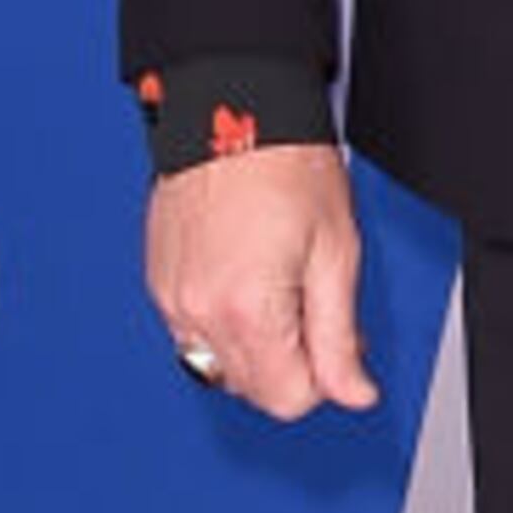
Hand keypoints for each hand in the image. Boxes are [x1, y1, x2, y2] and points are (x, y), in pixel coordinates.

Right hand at [144, 142, 376, 423]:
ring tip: (280, 288)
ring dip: (256, 347)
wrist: (233, 112)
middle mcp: (198, 313)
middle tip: (314, 306)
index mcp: (248, 311)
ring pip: (220, 367)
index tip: (340, 341)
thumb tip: (355, 393)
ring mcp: (171, 299)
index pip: (288, 399)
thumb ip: (340, 337)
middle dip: (292, 362)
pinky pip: (193, 334)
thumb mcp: (337, 254)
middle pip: (252, 389)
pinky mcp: (158, 284)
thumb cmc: (286, 167)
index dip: (325, 377)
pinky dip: (224, 323)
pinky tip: (247, 279)